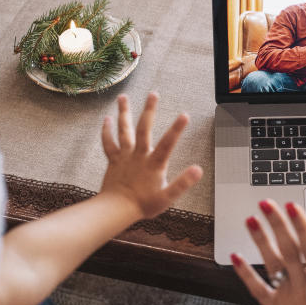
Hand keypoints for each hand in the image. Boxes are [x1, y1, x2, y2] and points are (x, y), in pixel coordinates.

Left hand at [101, 93, 202, 218]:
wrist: (116, 210)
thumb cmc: (143, 205)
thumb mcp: (167, 197)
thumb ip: (183, 183)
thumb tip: (198, 170)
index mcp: (154, 164)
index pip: (168, 143)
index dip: (176, 129)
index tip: (185, 114)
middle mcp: (139, 155)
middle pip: (144, 129)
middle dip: (149, 111)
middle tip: (153, 94)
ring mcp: (124, 156)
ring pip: (123, 130)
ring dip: (123, 113)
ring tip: (123, 97)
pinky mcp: (113, 160)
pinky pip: (109, 143)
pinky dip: (107, 131)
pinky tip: (107, 119)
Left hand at [231, 200, 305, 304]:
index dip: (301, 224)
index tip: (292, 206)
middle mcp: (302, 289)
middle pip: (287, 249)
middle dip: (276, 224)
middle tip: (266, 203)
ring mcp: (286, 299)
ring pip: (270, 263)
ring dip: (260, 240)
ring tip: (250, 219)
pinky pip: (257, 289)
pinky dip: (245, 273)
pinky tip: (235, 257)